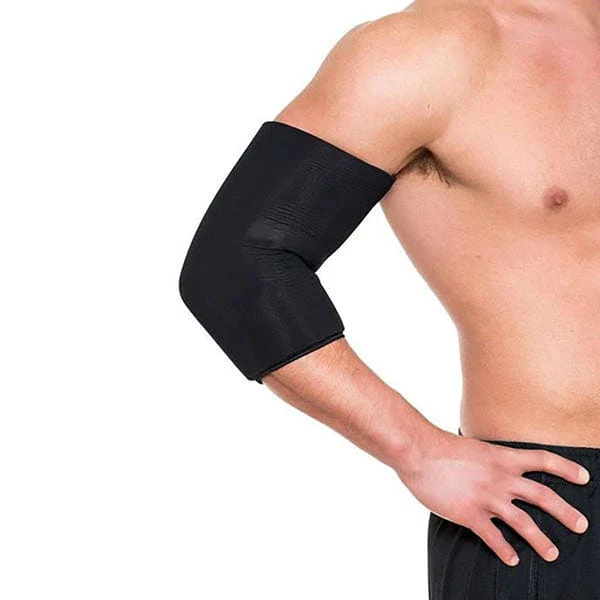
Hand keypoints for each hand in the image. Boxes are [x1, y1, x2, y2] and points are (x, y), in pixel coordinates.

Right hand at [396, 426, 590, 566]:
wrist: (419, 451)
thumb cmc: (441, 446)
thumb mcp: (474, 447)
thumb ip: (488, 459)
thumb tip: (495, 465)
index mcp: (502, 457)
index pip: (543, 460)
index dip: (567, 469)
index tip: (584, 477)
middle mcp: (500, 478)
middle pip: (542, 497)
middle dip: (565, 512)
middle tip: (581, 525)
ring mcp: (486, 498)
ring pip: (524, 523)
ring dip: (541, 540)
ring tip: (552, 553)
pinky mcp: (469, 514)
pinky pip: (493, 538)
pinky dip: (505, 551)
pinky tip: (511, 559)